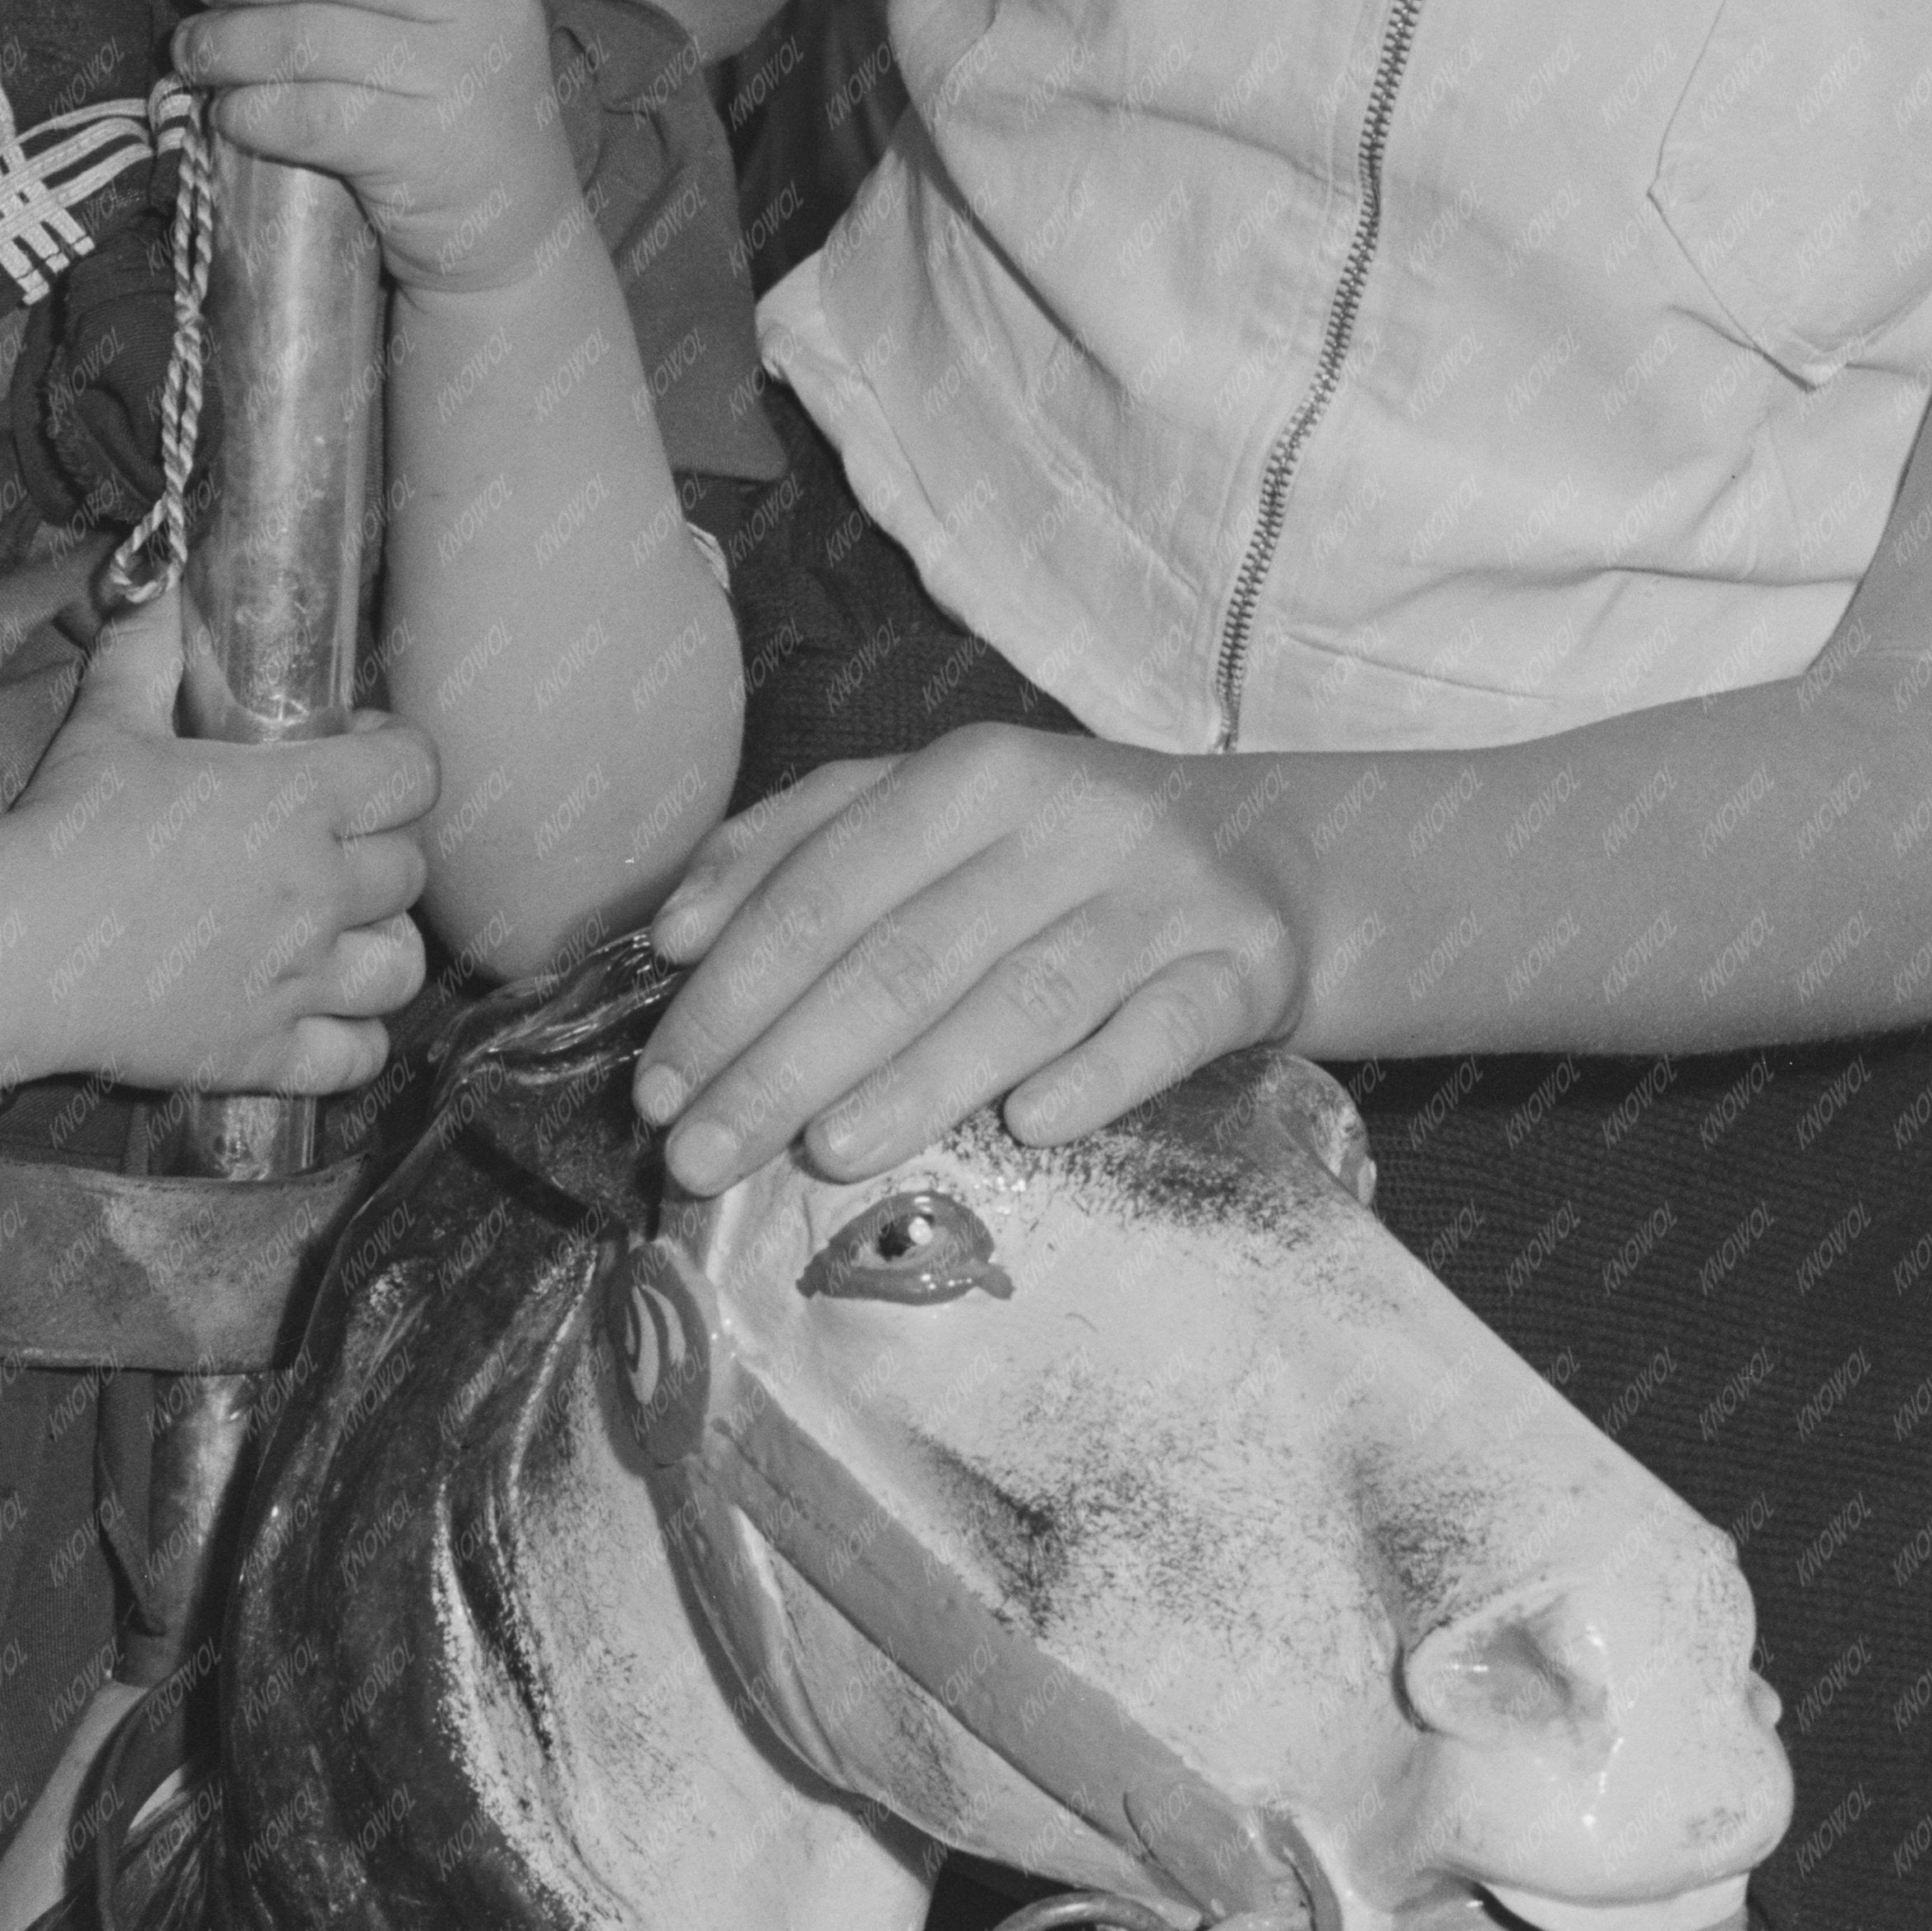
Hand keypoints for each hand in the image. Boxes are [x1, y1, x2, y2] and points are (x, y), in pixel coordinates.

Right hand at [0, 583, 435, 1092]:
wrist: (13, 948)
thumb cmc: (65, 828)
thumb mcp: (110, 721)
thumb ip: (147, 649)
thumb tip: (159, 586)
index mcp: (297, 802)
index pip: (417, 772)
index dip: (399, 756)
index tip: (360, 752)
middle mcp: (317, 892)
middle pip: (411, 869)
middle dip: (381, 850)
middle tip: (333, 845)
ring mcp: (297, 978)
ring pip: (402, 965)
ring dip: (380, 944)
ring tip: (340, 931)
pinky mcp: (265, 1050)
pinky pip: (358, 1055)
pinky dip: (353, 1037)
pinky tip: (320, 1011)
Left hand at [173, 0, 581, 300]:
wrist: (511, 229)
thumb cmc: (446, 102)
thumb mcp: (442, 12)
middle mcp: (485, 1)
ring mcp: (461, 78)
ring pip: (312, 39)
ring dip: (229, 44)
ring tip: (195, 52)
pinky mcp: (424, 151)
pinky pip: (310, 115)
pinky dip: (252, 111)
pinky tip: (231, 113)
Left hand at [633, 730, 1308, 1187]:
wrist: (1272, 860)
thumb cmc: (1056, 856)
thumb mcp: (931, 816)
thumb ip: (795, 848)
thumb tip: (675, 932)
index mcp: (973, 774)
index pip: (826, 886)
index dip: (733, 988)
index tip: (659, 1084)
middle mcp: (1069, 821)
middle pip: (907, 953)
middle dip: (787, 1061)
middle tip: (700, 1157)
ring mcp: (1163, 897)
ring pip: (1025, 997)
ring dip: (920, 1080)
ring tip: (826, 1154)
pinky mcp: (1243, 968)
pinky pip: (1166, 1030)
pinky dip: (1097, 1077)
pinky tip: (1027, 1128)